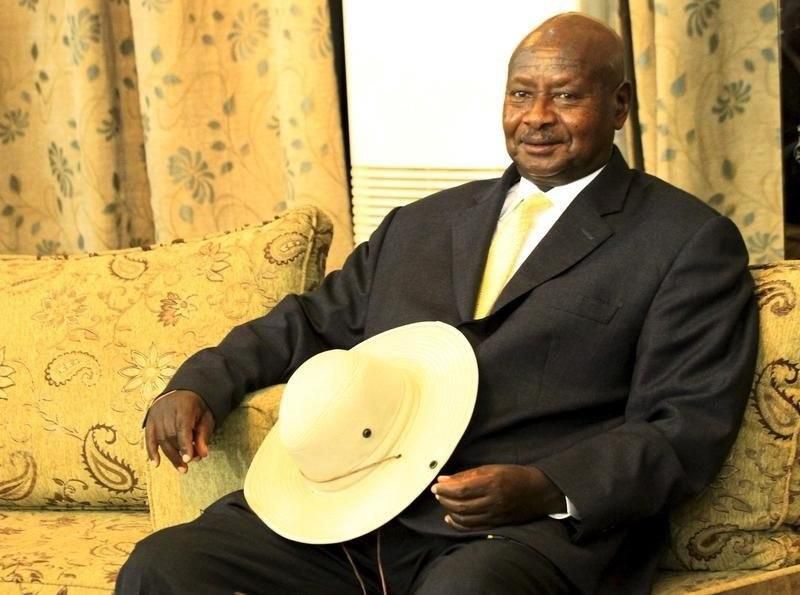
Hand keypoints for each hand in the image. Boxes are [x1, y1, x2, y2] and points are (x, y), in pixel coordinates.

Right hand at [144, 390, 214, 472]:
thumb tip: (202, 455)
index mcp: (183, 406)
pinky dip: (151, 452)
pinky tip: (156, 464)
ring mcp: (156, 415)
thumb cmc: (196, 405)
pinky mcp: (149, 420)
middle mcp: (166, 410)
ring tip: (181, 468)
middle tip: (190, 464)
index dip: (185, 444)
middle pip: (171, 436)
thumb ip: (203, 435)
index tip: (188, 459)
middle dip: (180, 452)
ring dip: (171, 456)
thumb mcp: (205, 416)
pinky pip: (149, 438)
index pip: (182, 428)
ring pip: (161, 439)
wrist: (182, 389)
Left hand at [431, 464, 564, 529]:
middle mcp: (493, 500)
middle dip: (444, 499)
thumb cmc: (514, 475)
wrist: (538, 492)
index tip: (436, 486)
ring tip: (443, 502)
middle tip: (437, 493)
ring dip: (449, 510)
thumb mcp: (492, 468)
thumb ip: (467, 475)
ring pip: (465, 518)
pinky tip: (450, 518)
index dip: (445, 489)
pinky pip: (473, 527)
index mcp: (492, 482)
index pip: (461, 489)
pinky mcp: (497, 524)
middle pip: (461, 505)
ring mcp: (495, 514)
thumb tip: (444, 480)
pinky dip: (458, 524)